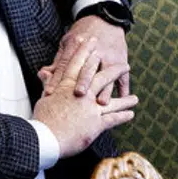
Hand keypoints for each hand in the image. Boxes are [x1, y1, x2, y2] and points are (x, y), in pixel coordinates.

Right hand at [32, 38, 137, 157]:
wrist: (46, 137)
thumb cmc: (43, 119)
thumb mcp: (43, 98)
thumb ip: (48, 84)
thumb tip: (44, 72)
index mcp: (67, 87)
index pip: (76, 64)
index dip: (84, 51)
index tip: (90, 41)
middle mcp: (82, 94)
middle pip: (99, 77)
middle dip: (113, 70)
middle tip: (124, 63)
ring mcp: (91, 108)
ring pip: (111, 100)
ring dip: (125, 100)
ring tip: (135, 99)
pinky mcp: (96, 124)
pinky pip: (113, 119)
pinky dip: (123, 117)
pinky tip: (131, 115)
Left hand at [58, 14, 130, 99]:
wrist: (106, 19)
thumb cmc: (83, 33)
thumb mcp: (68, 42)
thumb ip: (58, 60)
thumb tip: (43, 74)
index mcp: (78, 46)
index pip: (66, 64)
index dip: (57, 78)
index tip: (50, 92)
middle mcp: (95, 52)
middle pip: (88, 69)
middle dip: (83, 82)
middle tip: (78, 95)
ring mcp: (110, 57)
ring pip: (108, 75)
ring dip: (105, 90)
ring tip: (102, 103)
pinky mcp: (121, 60)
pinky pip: (123, 77)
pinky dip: (124, 89)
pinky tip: (122, 99)